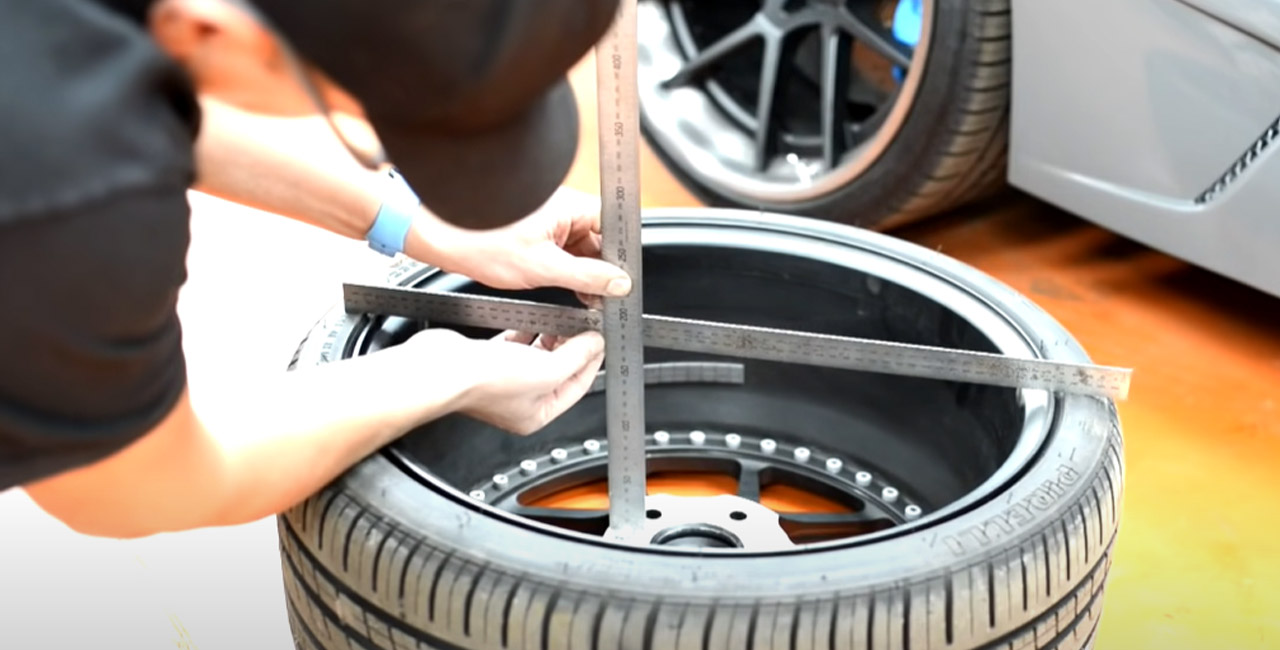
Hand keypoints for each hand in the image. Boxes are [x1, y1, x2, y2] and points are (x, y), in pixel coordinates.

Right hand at [406, 327, 605, 434]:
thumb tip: (594, 343)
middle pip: (558, 370)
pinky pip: (516, 345)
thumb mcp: (547, 369)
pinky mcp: (487, 361)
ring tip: (562, 320)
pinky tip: (531, 320)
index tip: (599, 340)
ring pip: (537, 356)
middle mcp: (520, 401)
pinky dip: (526, 332)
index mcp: (537, 414)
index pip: (577, 386)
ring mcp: (503, 381)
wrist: (440, 369)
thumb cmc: (483, 381)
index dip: (592, 361)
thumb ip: (576, 356)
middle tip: (583, 326)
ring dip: (550, 338)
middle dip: (571, 348)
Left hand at [437, 186, 631, 301]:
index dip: (619, 254)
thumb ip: (586, 276)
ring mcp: (547, 219)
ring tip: (578, 295)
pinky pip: (560, 249)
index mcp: (569, 205)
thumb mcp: (543, 268)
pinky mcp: (534, 231)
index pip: (612, 225)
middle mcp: (561, 207)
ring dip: (580, 271)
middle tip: (600, 297)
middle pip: (597, 238)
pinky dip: (563, 269)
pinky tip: (560, 287)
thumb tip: (618, 283)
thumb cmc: (481, 243)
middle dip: (599, 268)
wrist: (440, 238)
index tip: (620, 279)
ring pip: (578, 247)